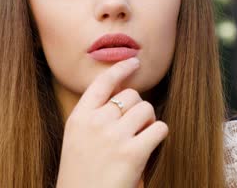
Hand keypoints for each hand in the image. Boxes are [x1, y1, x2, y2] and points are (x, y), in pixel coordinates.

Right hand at [56, 58, 168, 187]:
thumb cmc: (81, 174)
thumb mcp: (77, 139)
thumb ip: (94, 116)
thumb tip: (124, 94)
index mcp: (79, 118)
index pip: (101, 82)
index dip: (120, 69)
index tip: (133, 62)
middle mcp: (95, 122)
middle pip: (131, 95)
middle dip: (137, 107)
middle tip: (134, 126)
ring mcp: (113, 137)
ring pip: (146, 108)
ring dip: (149, 120)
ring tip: (141, 137)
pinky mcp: (133, 153)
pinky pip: (159, 128)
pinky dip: (159, 134)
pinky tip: (150, 145)